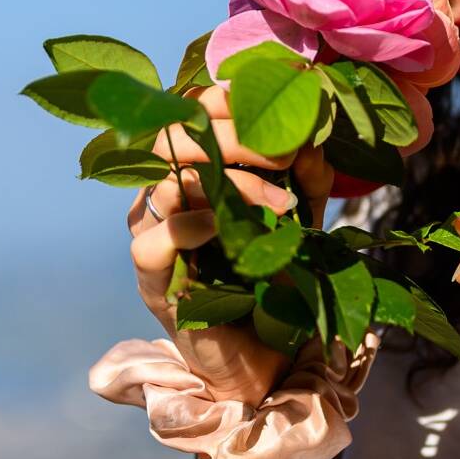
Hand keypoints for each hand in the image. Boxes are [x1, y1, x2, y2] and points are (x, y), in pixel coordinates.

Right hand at [127, 85, 333, 408]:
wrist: (266, 357)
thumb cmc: (277, 278)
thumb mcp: (302, 219)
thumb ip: (307, 180)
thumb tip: (308, 142)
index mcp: (194, 168)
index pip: (192, 112)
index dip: (226, 101)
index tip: (278, 109)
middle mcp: (165, 193)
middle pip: (175, 136)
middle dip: (235, 135)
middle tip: (285, 155)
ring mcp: (152, 233)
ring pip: (169, 180)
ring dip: (231, 182)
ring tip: (280, 204)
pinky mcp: (151, 279)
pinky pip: (151, 241)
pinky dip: (191, 226)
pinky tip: (227, 229)